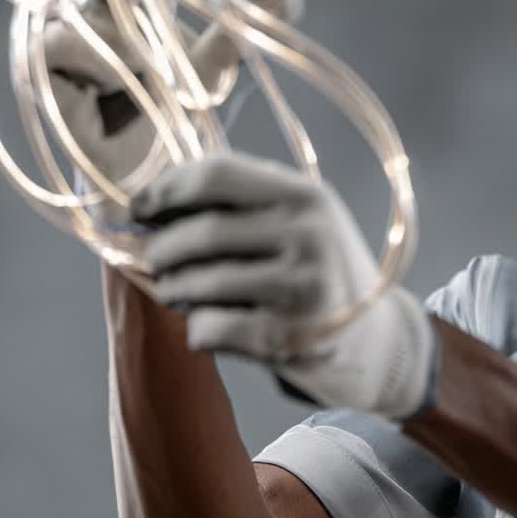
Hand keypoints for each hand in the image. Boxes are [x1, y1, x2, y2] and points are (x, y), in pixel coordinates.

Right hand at [42, 0, 260, 221]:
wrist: (143, 184)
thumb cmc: (168, 127)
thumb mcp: (206, 73)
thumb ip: (232, 36)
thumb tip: (283, 1)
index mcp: (125, 14)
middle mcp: (89, 20)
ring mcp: (59, 41)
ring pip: (91, 8)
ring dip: (129, 35)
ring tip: (152, 70)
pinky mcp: (38, 70)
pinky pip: (67, 44)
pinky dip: (104, 61)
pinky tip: (125, 81)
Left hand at [130, 152, 437, 419]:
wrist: (377, 342)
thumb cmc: (320, 272)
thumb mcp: (301, 221)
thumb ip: (242, 202)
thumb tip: (149, 200)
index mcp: (307, 196)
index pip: (216, 175)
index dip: (164, 189)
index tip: (139, 208)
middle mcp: (310, 236)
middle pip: (199, 233)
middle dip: (161, 249)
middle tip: (156, 261)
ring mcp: (301, 289)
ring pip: (197, 283)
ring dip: (174, 290)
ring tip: (179, 292)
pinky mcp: (288, 340)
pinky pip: (207, 329)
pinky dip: (197, 329)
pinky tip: (216, 327)